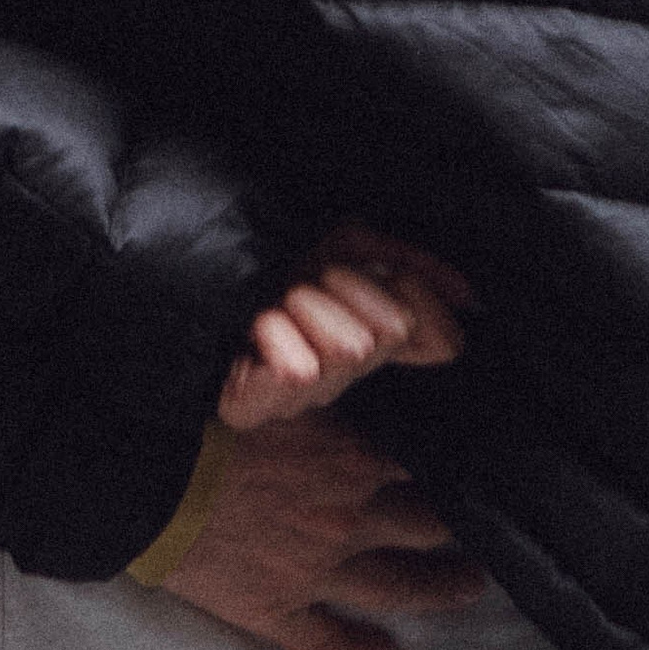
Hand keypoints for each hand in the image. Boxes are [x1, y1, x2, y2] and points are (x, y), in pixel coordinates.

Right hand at [167, 409, 486, 649]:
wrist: (145, 478)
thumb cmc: (203, 418)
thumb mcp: (278, 383)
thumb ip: (331, 380)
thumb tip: (370, 357)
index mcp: (349, 459)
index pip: (421, 461)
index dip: (451, 464)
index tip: (476, 466)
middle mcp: (345, 518)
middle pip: (420, 526)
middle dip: (455, 529)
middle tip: (486, 533)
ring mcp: (314, 570)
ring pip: (392, 586)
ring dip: (434, 589)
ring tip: (466, 589)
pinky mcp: (276, 610)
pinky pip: (329, 642)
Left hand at [217, 225, 469, 433]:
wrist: (180, 268)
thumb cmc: (269, 260)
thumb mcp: (346, 244)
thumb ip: (410, 267)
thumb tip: (468, 297)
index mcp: (365, 339)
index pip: (431, 336)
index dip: (412, 295)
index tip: (381, 268)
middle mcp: (336, 375)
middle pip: (386, 337)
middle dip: (350, 288)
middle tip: (315, 279)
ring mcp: (295, 397)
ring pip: (344, 351)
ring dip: (308, 304)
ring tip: (280, 298)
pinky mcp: (252, 404)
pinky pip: (296, 371)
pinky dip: (278, 333)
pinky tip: (260, 324)